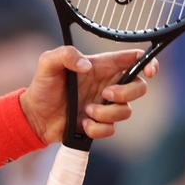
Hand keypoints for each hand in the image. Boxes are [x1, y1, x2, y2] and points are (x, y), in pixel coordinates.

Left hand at [19, 46, 157, 143]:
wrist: (34, 116)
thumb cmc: (43, 86)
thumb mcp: (47, 63)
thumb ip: (65, 55)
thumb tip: (87, 66)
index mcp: (100, 67)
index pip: (134, 60)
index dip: (149, 63)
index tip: (150, 71)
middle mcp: (107, 85)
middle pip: (139, 87)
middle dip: (127, 92)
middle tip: (106, 94)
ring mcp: (105, 106)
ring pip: (126, 111)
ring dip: (106, 113)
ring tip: (85, 110)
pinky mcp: (100, 124)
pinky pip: (112, 129)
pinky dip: (97, 128)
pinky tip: (82, 123)